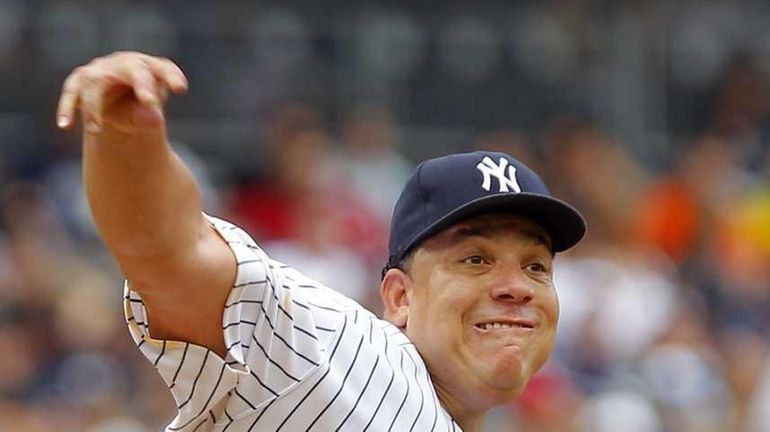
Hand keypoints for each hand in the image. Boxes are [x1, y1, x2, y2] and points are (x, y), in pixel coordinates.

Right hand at [56, 51, 187, 134]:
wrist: (117, 105)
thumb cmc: (139, 108)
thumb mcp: (146, 116)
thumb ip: (148, 118)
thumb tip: (153, 119)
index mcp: (149, 67)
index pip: (162, 68)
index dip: (171, 76)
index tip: (181, 89)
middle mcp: (124, 63)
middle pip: (133, 69)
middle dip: (142, 84)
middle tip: (151, 103)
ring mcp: (100, 70)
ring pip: (95, 82)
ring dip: (93, 107)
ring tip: (95, 131)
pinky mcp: (80, 81)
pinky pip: (72, 92)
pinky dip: (67, 108)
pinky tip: (65, 125)